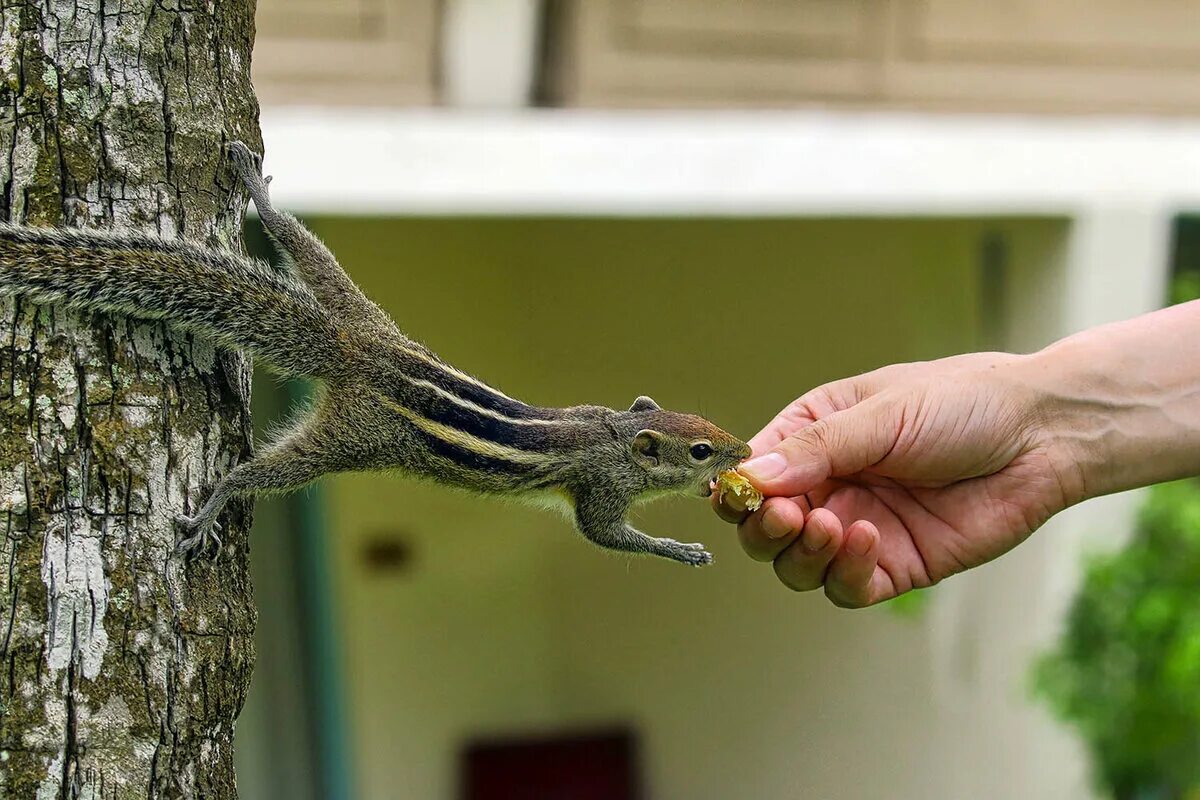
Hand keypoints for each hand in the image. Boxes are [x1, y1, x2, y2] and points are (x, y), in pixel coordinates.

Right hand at [713, 353, 1079, 607]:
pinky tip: (867, 541)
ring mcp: (859, 527)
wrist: (1044, 434)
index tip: (740, 495)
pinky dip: (844, 573)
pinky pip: (847, 587)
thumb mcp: (883, 413)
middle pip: (765, 528)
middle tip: (788, 516)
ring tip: (828, 527)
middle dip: (765, 528)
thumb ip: (817, 448)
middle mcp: (830, 485)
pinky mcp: (895, 564)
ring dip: (802, 554)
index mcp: (814, 435)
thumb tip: (749, 478)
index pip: (754, 472)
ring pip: (797, 566)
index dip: (739, 489)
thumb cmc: (964, 401)